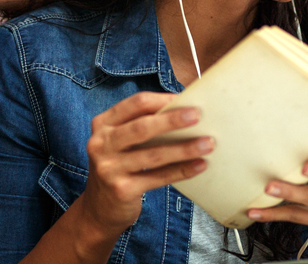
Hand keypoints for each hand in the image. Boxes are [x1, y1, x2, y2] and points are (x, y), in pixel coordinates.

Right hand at [78, 92, 213, 234]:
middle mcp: (101, 144)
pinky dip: (181, 171)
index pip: (135, 104)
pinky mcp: (121, 190)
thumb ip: (142, 126)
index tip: (186, 99)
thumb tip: (186, 111)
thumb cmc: (119, 166)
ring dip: (184, 148)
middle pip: (142, 127)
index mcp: (103, 124)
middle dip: (173, 120)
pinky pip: (158, 177)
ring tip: (208, 143)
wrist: (99, 209)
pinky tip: (200, 165)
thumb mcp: (120, 142)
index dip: (162, 100)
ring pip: (153, 154)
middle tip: (198, 116)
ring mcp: (109, 168)